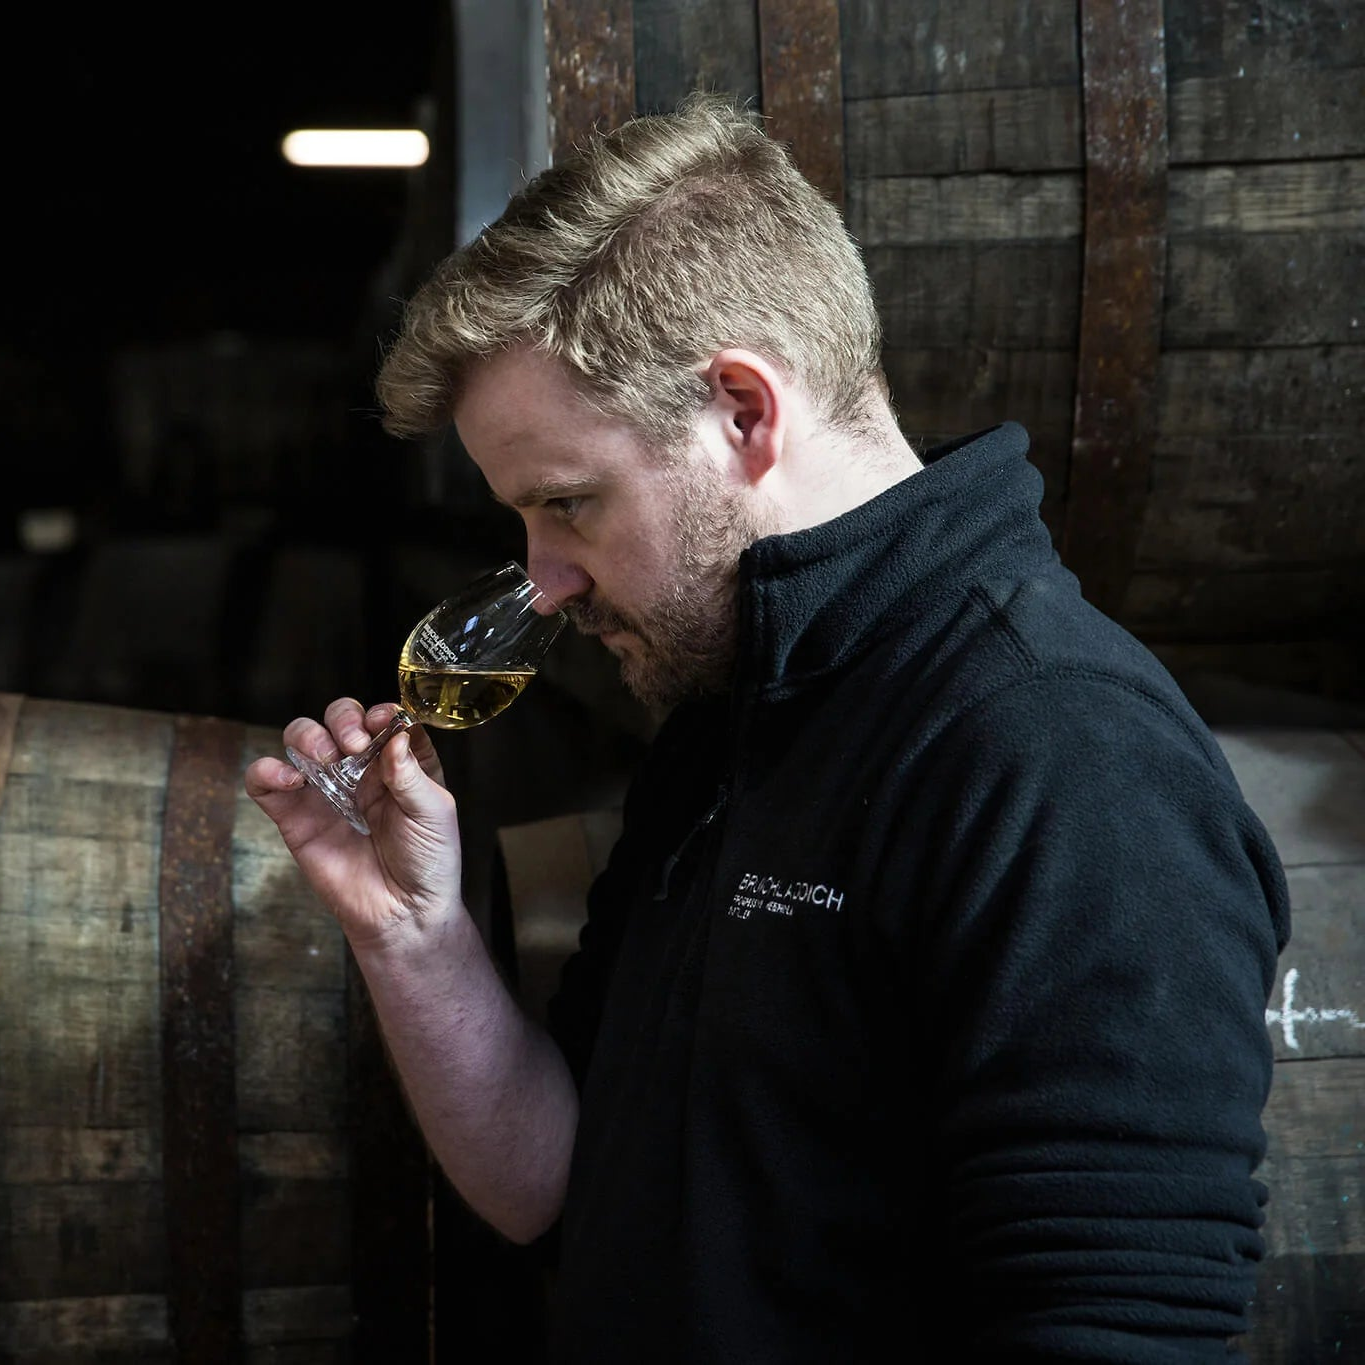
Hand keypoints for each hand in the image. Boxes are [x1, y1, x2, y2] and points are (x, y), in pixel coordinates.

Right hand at [244, 698, 462, 949]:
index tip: (383, 722)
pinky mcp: (295, 816)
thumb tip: (394, 735)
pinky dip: (267, 770)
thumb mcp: (434, 812)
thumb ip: (411, 773)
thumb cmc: (427, 861)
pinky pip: (265, 782)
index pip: (382, 717)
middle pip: (338, 717)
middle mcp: (360, 768)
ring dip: (307, 736)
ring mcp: (325, 789)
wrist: (402, 912)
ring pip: (299, 738)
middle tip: (352, 746)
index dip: (380, 712)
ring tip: (325, 759)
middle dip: (343, 719)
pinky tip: (290, 780)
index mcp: (398, 760)